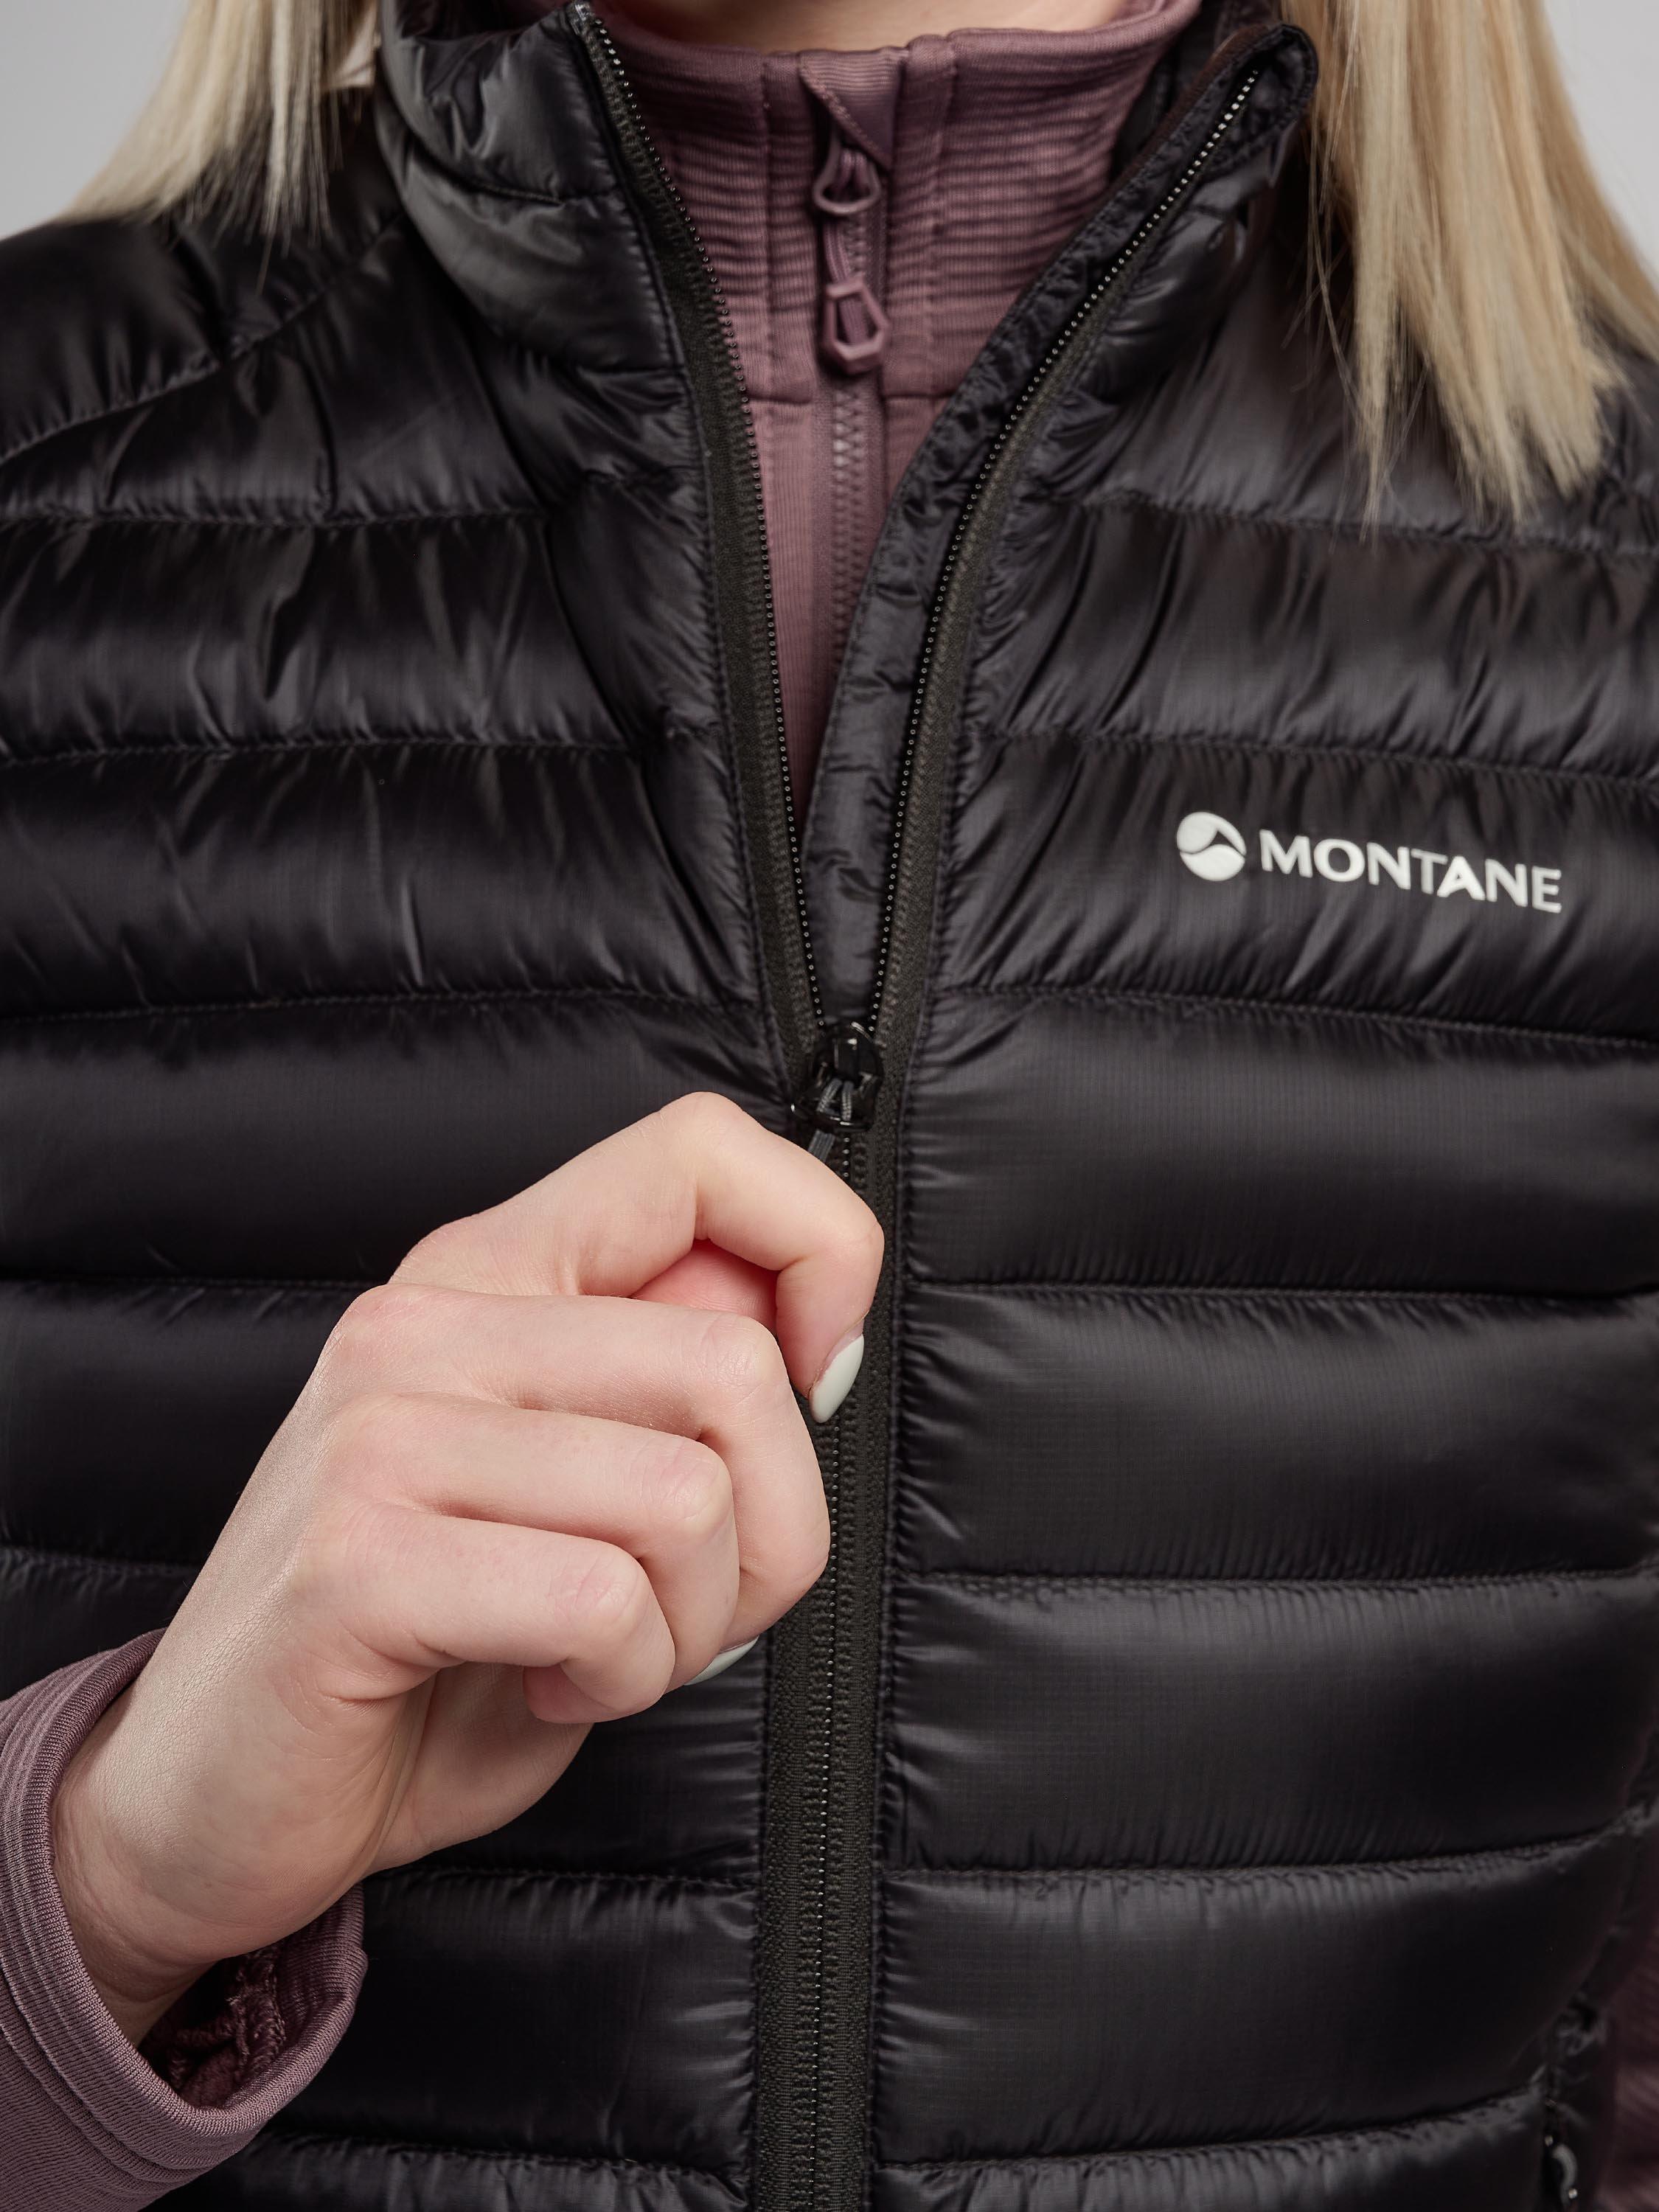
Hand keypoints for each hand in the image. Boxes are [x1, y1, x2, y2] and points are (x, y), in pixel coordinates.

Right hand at [50, 1095, 881, 2044]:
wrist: (218, 1801)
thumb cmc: (428, 1653)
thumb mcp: (579, 1491)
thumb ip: (673, 1386)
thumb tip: (806, 1321)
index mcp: (490, 1276)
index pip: (699, 1151)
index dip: (819, 1243)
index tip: (819, 1374)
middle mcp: (427, 1324)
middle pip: (731, 1365)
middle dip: (775, 1533)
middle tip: (686, 1609)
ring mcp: (380, 1434)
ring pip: (687, 1496)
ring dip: (688, 1626)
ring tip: (595, 1652)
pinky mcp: (358, 1560)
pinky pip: (602, 1600)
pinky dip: (618, 1676)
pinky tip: (541, 1684)